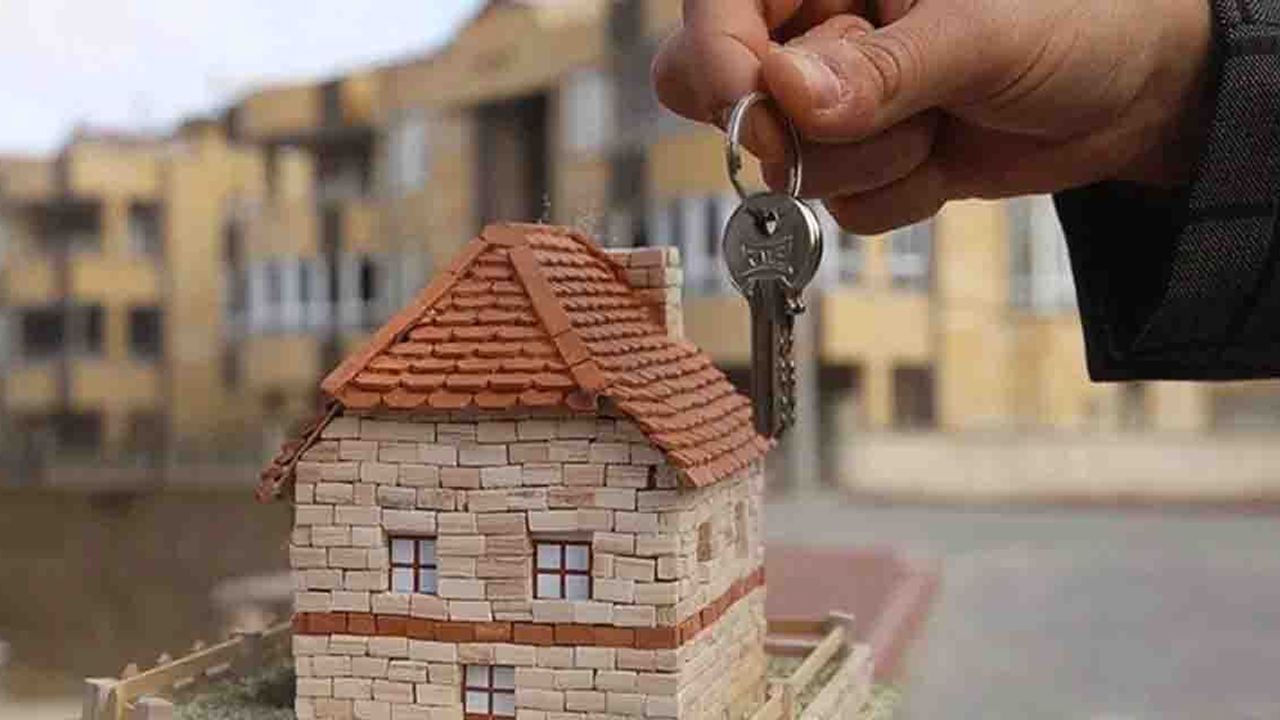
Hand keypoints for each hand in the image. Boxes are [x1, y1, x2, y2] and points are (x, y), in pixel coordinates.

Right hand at [652, 0, 1211, 232]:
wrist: (1137, 91)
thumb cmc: (1081, 18)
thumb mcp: (984, 31)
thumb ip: (881, 68)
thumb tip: (784, 96)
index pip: (722, 1)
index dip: (719, 54)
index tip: (758, 109)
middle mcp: (818, 25)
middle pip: (715, 86)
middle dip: (785, 124)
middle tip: (853, 124)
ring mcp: (834, 101)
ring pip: (786, 162)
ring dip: (870, 161)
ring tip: (944, 120)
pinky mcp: (862, 162)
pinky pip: (840, 207)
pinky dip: (899, 196)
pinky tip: (948, 155)